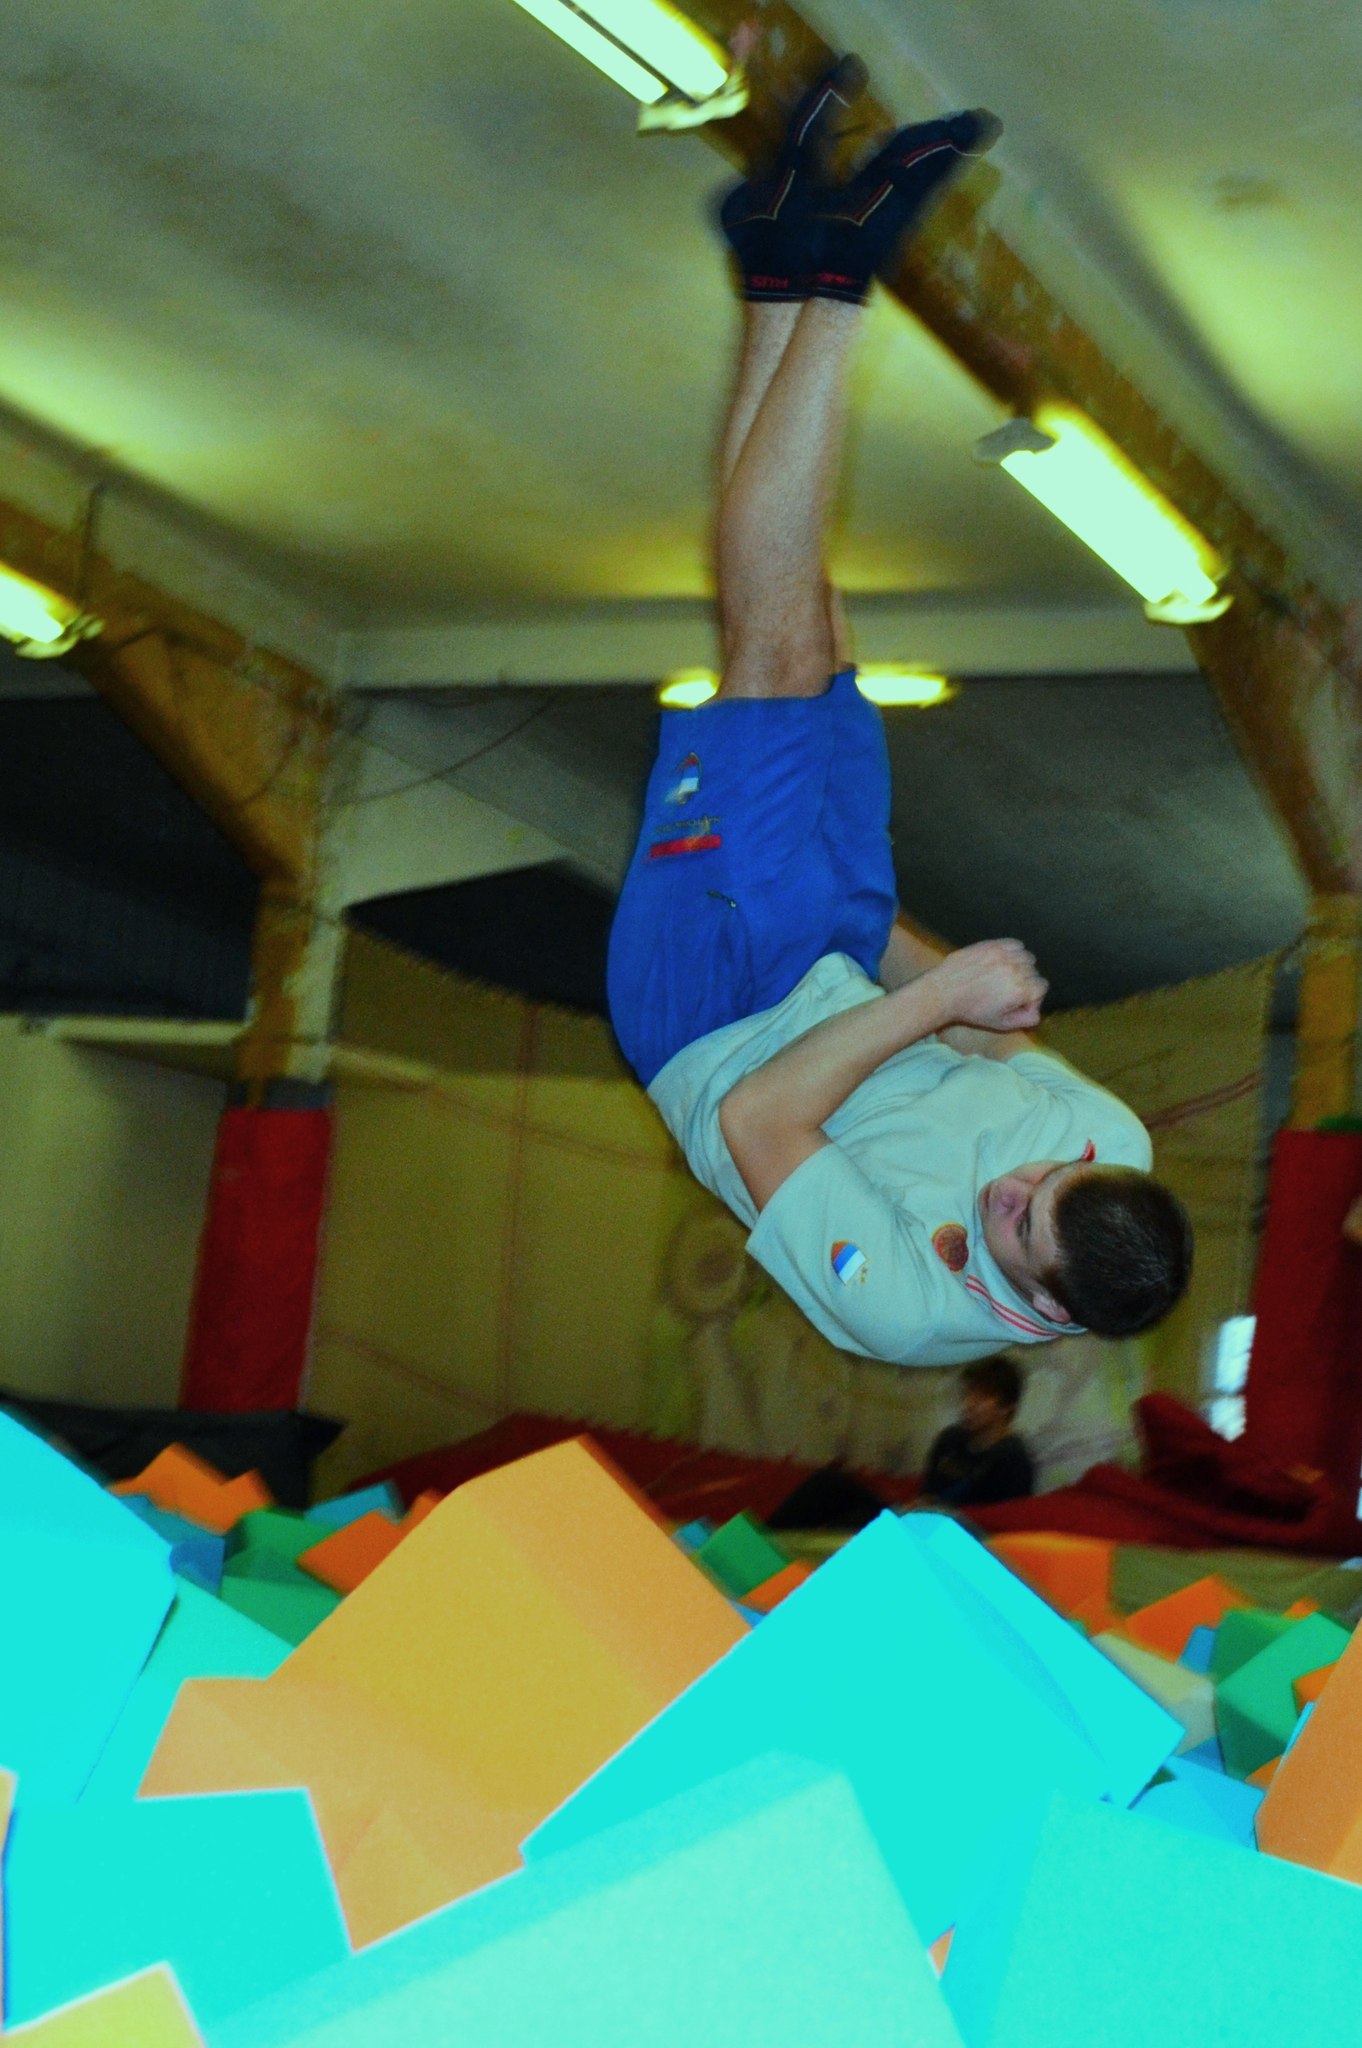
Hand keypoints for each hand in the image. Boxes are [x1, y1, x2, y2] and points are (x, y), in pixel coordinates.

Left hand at [923, 939, 1047, 1033]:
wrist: (945, 992)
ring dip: (1020, 966)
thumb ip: (1025, 1020)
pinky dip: (1012, 952)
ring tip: (1004, 975)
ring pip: (1027, 957)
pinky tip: (1001, 962)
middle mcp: (1015, 969)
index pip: (1042, 987)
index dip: (1032, 996)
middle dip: (1025, 982)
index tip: (1018, 1000)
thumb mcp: (1001, 1023)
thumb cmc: (971, 1009)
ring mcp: (1004, 955)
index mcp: (1020, 990)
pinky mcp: (993, 945)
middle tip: (1007, 990)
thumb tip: (1037, 1012)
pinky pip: (1015, 944)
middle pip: (1035, 972)